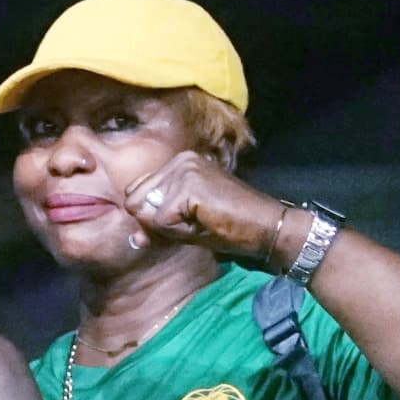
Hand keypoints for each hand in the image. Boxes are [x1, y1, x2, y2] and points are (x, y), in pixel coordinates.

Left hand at [121, 152, 297, 263]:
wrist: (265, 227)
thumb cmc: (228, 227)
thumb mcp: (183, 226)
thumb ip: (155, 226)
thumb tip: (134, 238)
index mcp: (179, 164)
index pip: (136, 192)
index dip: (148, 217)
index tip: (177, 225)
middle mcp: (179, 160)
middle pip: (134, 201)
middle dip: (155, 224)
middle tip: (190, 225)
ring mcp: (184, 169)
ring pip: (145, 212)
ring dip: (168, 228)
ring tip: (198, 222)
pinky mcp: (188, 185)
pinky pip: (160, 221)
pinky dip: (178, 232)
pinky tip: (203, 224)